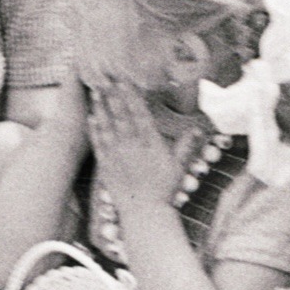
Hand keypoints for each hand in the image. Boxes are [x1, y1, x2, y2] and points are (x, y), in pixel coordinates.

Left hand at [86, 81, 184, 214]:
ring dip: (101, 108)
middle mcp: (131, 145)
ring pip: (107, 126)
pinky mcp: (105, 165)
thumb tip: (199, 128)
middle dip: (114, 95)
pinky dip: (94, 129)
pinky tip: (91, 117)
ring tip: (96, 91)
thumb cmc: (164, 189)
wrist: (144, 212)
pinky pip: (98, 144)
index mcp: (150, 142)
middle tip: (107, 77)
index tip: (126, 80)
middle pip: (121, 115)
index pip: (139, 113)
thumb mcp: (179, 166)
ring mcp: (116, 154)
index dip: (131, 96)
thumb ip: (186, 145)